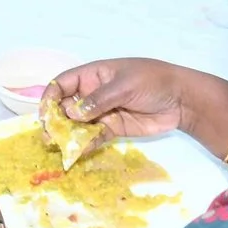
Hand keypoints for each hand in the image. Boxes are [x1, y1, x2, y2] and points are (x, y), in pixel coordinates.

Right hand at [46, 57, 192, 140]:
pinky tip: (77, 152)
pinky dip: (84, 144)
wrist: (181, 99)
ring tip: (60, 147)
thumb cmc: (153, 81)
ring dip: (67, 135)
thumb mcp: (125, 85)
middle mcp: (93, 93)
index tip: (46, 114)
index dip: (50, 97)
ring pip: (77, 124)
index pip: (63, 84)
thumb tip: (73, 114)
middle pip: (66, 106)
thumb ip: (99, 100)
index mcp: (93, 75)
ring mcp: (102, 112)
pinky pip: (93, 137)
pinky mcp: (112, 128)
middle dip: (55, 120)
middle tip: (50, 136)